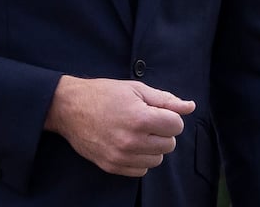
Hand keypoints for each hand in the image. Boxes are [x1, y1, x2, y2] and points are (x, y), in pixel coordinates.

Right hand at [44, 75, 195, 176]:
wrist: (69, 108)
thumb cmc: (104, 94)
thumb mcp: (136, 89)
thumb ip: (166, 99)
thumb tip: (190, 106)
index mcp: (140, 118)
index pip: (176, 127)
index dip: (170, 117)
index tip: (158, 112)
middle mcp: (132, 141)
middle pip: (169, 145)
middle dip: (163, 132)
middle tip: (146, 121)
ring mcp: (121, 156)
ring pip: (157, 160)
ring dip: (152, 148)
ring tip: (137, 133)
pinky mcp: (112, 166)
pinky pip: (141, 171)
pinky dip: (140, 160)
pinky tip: (129, 144)